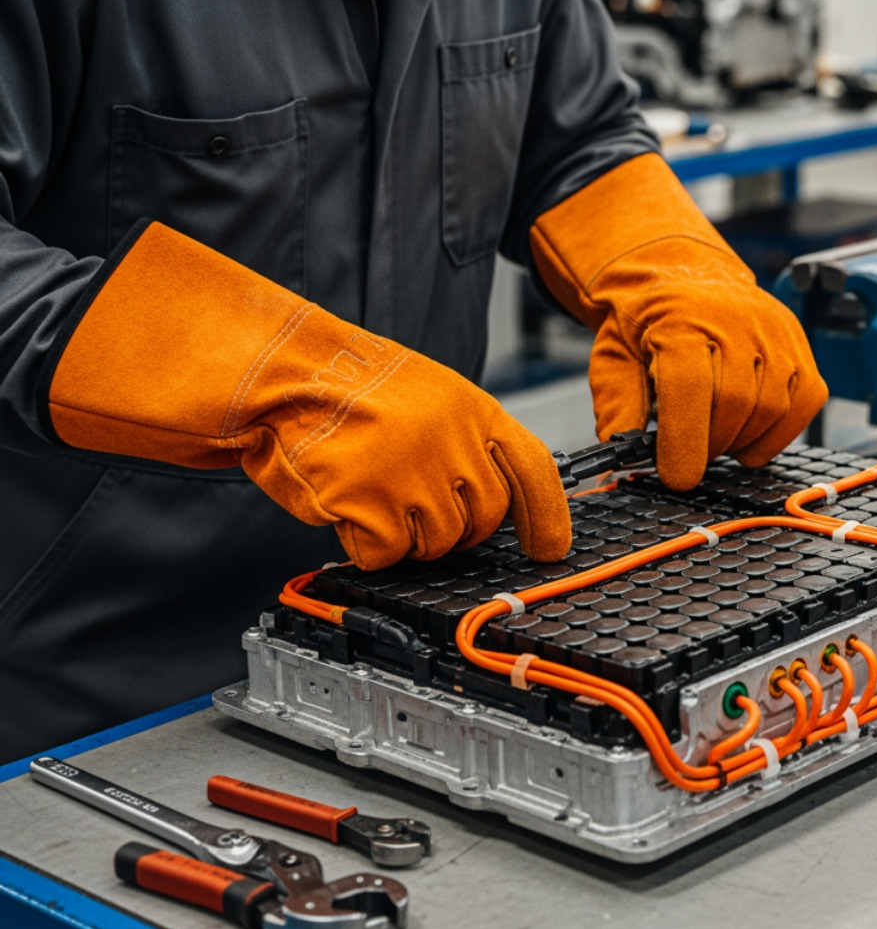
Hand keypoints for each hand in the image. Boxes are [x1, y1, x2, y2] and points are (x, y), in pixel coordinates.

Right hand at [45, 221, 570, 567]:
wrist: (276, 375)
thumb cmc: (341, 385)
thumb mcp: (425, 397)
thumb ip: (462, 442)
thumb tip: (484, 497)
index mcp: (473, 410)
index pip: (533, 471)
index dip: (547, 517)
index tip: (549, 549)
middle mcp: (454, 443)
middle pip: (483, 519)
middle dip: (455, 530)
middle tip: (413, 509)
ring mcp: (417, 476)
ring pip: (437, 544)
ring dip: (405, 535)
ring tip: (370, 493)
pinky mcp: (374, 506)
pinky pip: (386, 554)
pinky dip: (365, 543)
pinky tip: (346, 506)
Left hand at [533, 154, 827, 488]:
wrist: (682, 275)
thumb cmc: (647, 324)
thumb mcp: (613, 357)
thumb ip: (617, 404)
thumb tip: (621, 447)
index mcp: (679, 320)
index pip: (690, 387)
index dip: (686, 441)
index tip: (678, 477)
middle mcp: (734, 319)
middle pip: (735, 403)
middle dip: (712, 445)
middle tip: (692, 454)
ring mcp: (774, 330)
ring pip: (774, 407)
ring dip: (744, 441)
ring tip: (718, 440)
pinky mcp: (799, 343)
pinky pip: (808, 400)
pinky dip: (782, 432)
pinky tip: (752, 435)